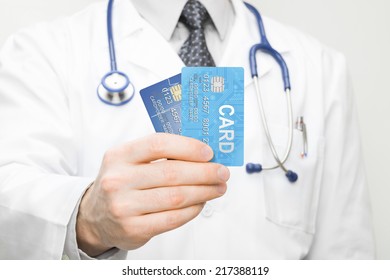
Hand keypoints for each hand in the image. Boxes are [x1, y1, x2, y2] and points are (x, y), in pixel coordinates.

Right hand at [76, 133, 229, 256]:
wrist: (96, 216)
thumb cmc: (122, 183)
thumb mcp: (130, 161)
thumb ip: (160, 154)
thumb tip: (203, 154)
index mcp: (119, 155)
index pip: (158, 144)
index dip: (188, 147)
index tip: (208, 153)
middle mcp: (118, 179)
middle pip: (172, 173)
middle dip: (205, 172)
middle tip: (222, 173)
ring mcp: (124, 206)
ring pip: (176, 197)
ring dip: (204, 192)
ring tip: (218, 188)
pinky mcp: (133, 229)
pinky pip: (173, 218)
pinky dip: (193, 210)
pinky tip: (201, 203)